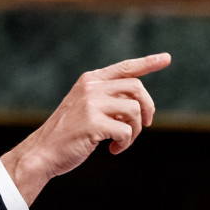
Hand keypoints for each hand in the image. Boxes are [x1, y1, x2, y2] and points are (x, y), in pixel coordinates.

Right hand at [1, 53, 170, 204]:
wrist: (42, 151)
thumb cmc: (68, 132)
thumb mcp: (85, 107)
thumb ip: (108, 98)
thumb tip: (139, 102)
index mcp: (90, 80)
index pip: (125, 67)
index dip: (148, 63)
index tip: (166, 58)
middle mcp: (91, 87)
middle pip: (136, 88)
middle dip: (147, 108)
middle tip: (145, 125)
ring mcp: (91, 104)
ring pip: (134, 110)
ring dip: (135, 131)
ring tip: (122, 142)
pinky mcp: (93, 123)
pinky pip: (126, 131)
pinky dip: (125, 144)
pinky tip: (113, 150)